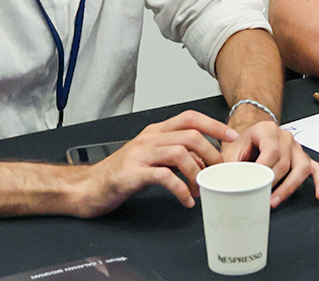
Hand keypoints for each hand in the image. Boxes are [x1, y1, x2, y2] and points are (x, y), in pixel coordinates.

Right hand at [68, 110, 232, 216]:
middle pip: (190, 135)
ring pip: (180, 153)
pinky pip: (164, 177)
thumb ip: (175, 154)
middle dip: (211, 153)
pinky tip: (186, 200)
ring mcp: (139, 155)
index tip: (230, 137)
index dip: (213, 125)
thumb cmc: (121, 173)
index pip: (190, 118)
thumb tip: (204, 160)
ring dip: (197, 172)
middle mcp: (148, 139)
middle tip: (217, 172)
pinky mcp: (132, 174)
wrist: (87, 188)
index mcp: (155, 131)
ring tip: (200, 189)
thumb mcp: (151, 158)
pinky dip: (180, 190)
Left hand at [221, 114, 318, 205]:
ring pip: (302, 167)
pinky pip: (317, 169)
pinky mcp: (303, 158)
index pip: (271, 152)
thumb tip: (224, 183)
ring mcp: (296, 148)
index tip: (254, 185)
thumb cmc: (243, 140)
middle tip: (260, 198)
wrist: (251, 131)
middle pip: (285, 163)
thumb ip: (229, 164)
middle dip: (273, 183)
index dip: (263, 171)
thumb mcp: (232, 148)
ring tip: (276, 201)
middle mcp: (285, 137)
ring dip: (289, 187)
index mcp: (268, 130)